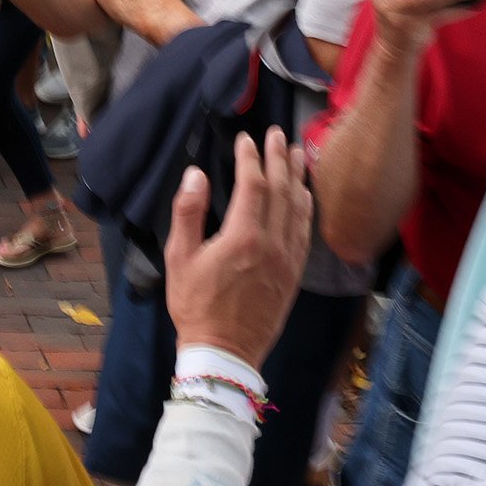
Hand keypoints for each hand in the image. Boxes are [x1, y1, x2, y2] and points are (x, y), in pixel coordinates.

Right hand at [162, 131, 312, 367]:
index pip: (252, 185)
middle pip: (281, 190)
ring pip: (298, 208)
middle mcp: (272, 244)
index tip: (246, 139)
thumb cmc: (195, 305)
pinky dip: (306, 207)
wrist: (224, 351)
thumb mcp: (179, 258)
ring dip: (298, 177)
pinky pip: (305, 232)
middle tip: (278, 134)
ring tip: (298, 153)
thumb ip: (187, 213)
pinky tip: (304, 194)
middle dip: (279, 158)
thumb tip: (196, 175)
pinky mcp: (294, 273)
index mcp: (242, 238)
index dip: (250, 158)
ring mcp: (287, 259)